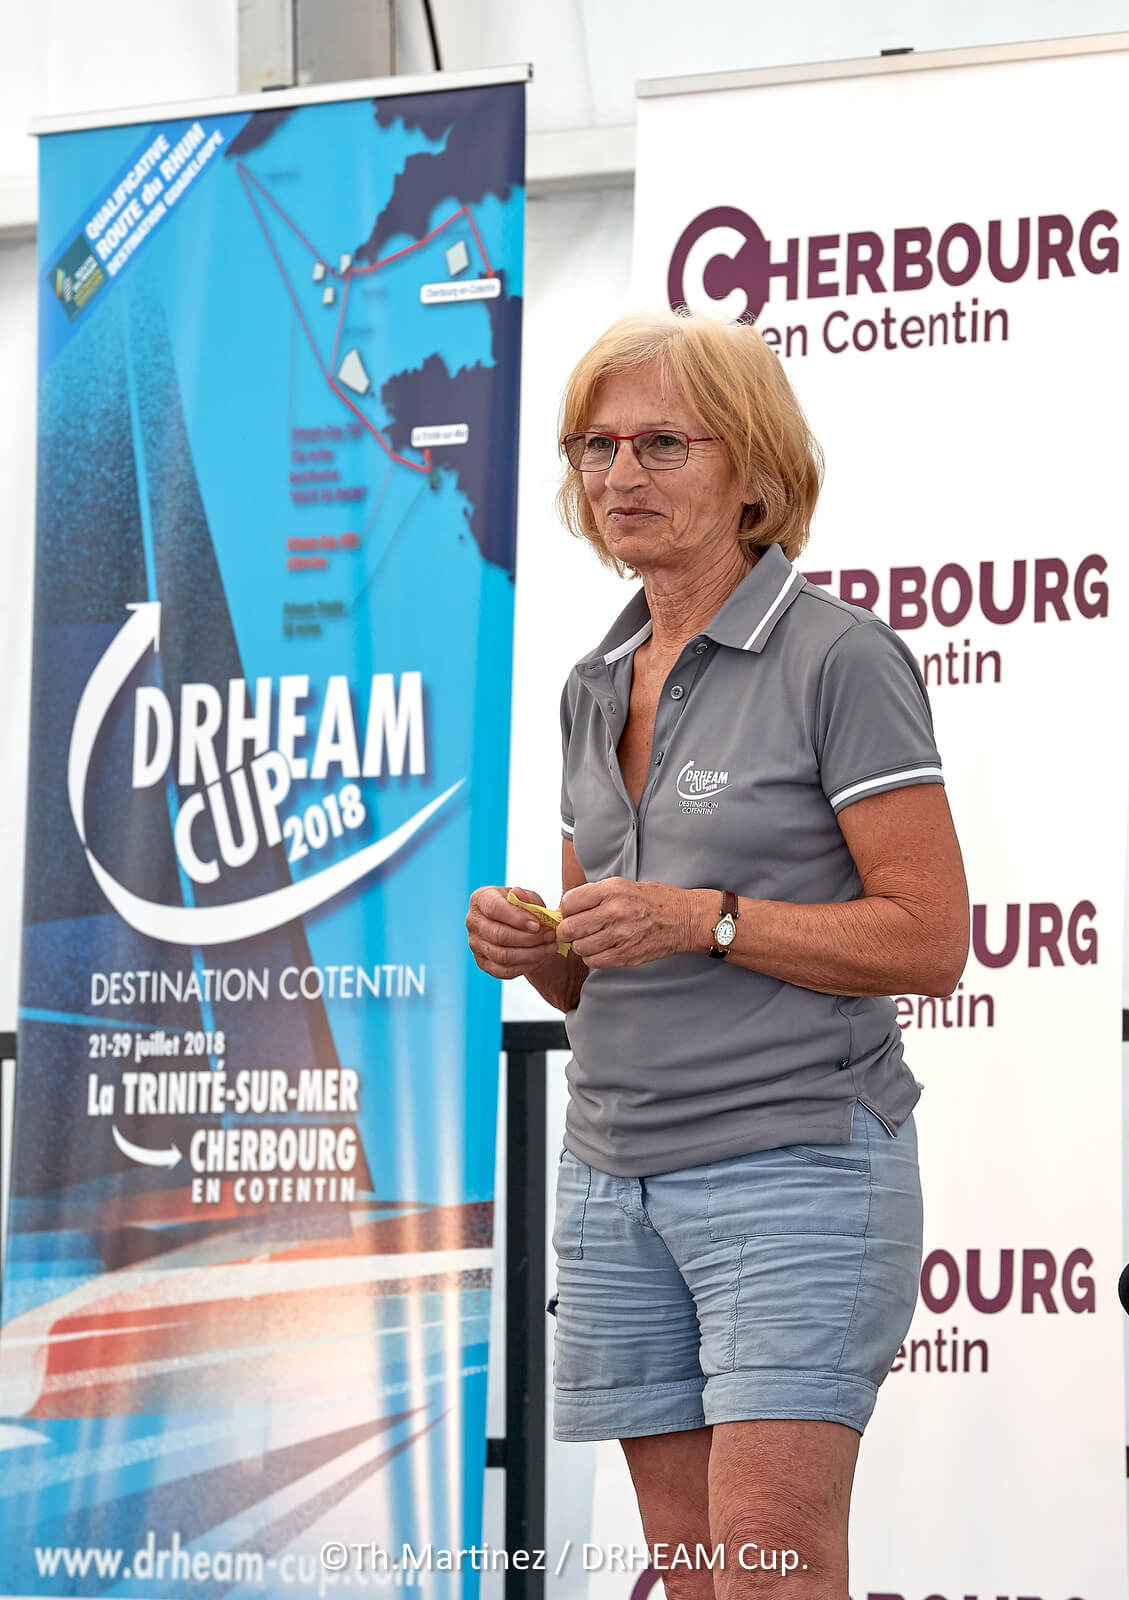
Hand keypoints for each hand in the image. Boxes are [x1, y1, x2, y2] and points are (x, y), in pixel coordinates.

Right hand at [466, 885, 559, 978]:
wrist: (522, 928)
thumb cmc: (524, 909)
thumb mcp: (528, 898)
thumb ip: (525, 897)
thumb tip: (518, 894)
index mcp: (480, 899)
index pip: (494, 908)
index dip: (517, 918)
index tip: (537, 924)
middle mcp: (473, 922)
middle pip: (499, 935)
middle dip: (529, 938)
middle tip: (550, 935)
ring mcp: (476, 944)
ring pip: (502, 956)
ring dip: (531, 953)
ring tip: (550, 946)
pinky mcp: (483, 963)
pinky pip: (504, 971)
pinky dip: (525, 966)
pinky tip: (541, 957)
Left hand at [557, 878, 693, 968]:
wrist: (685, 918)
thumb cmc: (654, 901)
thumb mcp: (623, 886)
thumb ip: (595, 895)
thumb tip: (566, 909)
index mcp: (612, 890)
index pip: (569, 902)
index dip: (566, 909)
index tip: (571, 913)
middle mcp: (615, 912)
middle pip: (570, 928)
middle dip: (567, 931)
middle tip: (573, 930)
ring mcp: (621, 935)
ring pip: (580, 947)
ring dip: (581, 945)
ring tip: (591, 940)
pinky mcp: (627, 955)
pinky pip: (595, 962)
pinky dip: (593, 958)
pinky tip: (601, 950)